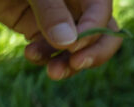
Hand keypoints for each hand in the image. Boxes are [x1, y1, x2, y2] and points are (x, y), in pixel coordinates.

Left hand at [0, 0, 122, 79]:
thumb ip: (50, 9)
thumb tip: (69, 43)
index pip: (101, 9)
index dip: (94, 30)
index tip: (74, 48)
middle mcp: (75, 3)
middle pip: (102, 33)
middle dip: (92, 53)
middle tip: (77, 65)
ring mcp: (60, 18)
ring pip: (80, 48)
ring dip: (68, 63)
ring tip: (52, 73)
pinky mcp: (42, 31)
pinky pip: (55, 51)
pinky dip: (46, 58)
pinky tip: (31, 55)